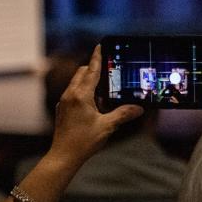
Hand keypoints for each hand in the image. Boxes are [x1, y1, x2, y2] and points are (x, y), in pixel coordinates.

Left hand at [49, 45, 143, 162]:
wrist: (63, 156)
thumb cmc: (83, 141)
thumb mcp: (107, 126)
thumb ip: (123, 114)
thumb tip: (139, 108)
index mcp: (81, 96)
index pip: (91, 71)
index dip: (97, 58)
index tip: (99, 45)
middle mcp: (70, 95)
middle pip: (82, 73)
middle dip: (94, 68)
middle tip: (108, 70)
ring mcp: (64, 101)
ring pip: (76, 82)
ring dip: (89, 81)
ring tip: (103, 92)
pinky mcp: (62, 108)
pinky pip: (73, 92)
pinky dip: (83, 91)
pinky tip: (93, 104)